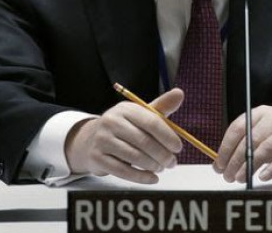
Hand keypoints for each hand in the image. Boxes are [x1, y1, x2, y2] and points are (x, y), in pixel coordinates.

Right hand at [65, 88, 184, 183]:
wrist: (92, 139)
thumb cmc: (125, 127)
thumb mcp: (141, 114)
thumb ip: (161, 107)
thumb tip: (180, 93)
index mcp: (126, 108)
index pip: (151, 121)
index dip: (168, 136)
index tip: (178, 148)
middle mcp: (111, 121)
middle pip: (144, 141)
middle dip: (163, 155)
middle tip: (172, 162)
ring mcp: (102, 140)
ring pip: (134, 157)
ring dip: (153, 166)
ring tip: (161, 168)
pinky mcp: (97, 158)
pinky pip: (123, 171)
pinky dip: (141, 177)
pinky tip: (153, 178)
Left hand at [214, 106, 271, 182]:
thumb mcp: (261, 135)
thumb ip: (243, 146)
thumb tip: (221, 164)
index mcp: (260, 113)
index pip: (238, 128)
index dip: (226, 147)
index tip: (219, 164)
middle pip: (250, 139)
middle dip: (236, 160)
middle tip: (228, 175)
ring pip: (266, 148)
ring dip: (250, 165)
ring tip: (241, 177)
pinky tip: (263, 176)